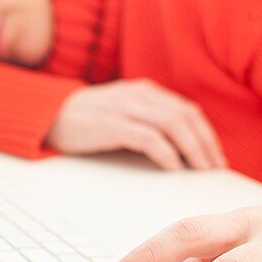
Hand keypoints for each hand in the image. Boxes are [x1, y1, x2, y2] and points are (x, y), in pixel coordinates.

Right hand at [45, 79, 227, 170]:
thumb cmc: (86, 121)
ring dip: (192, 149)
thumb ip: (147, 121)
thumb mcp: (122, 113)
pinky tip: (173, 167)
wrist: (46, 115)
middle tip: (214, 167)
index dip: (206, 133)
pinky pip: (147, 137)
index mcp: (144, 91)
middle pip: (185, 116)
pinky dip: (166, 152)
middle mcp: (138, 95)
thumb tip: (179, 150)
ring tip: (199, 169)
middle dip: (205, 143)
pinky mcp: (110, 124)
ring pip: (172, 124)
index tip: (215, 157)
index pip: (186, 110)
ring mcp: (124, 107)